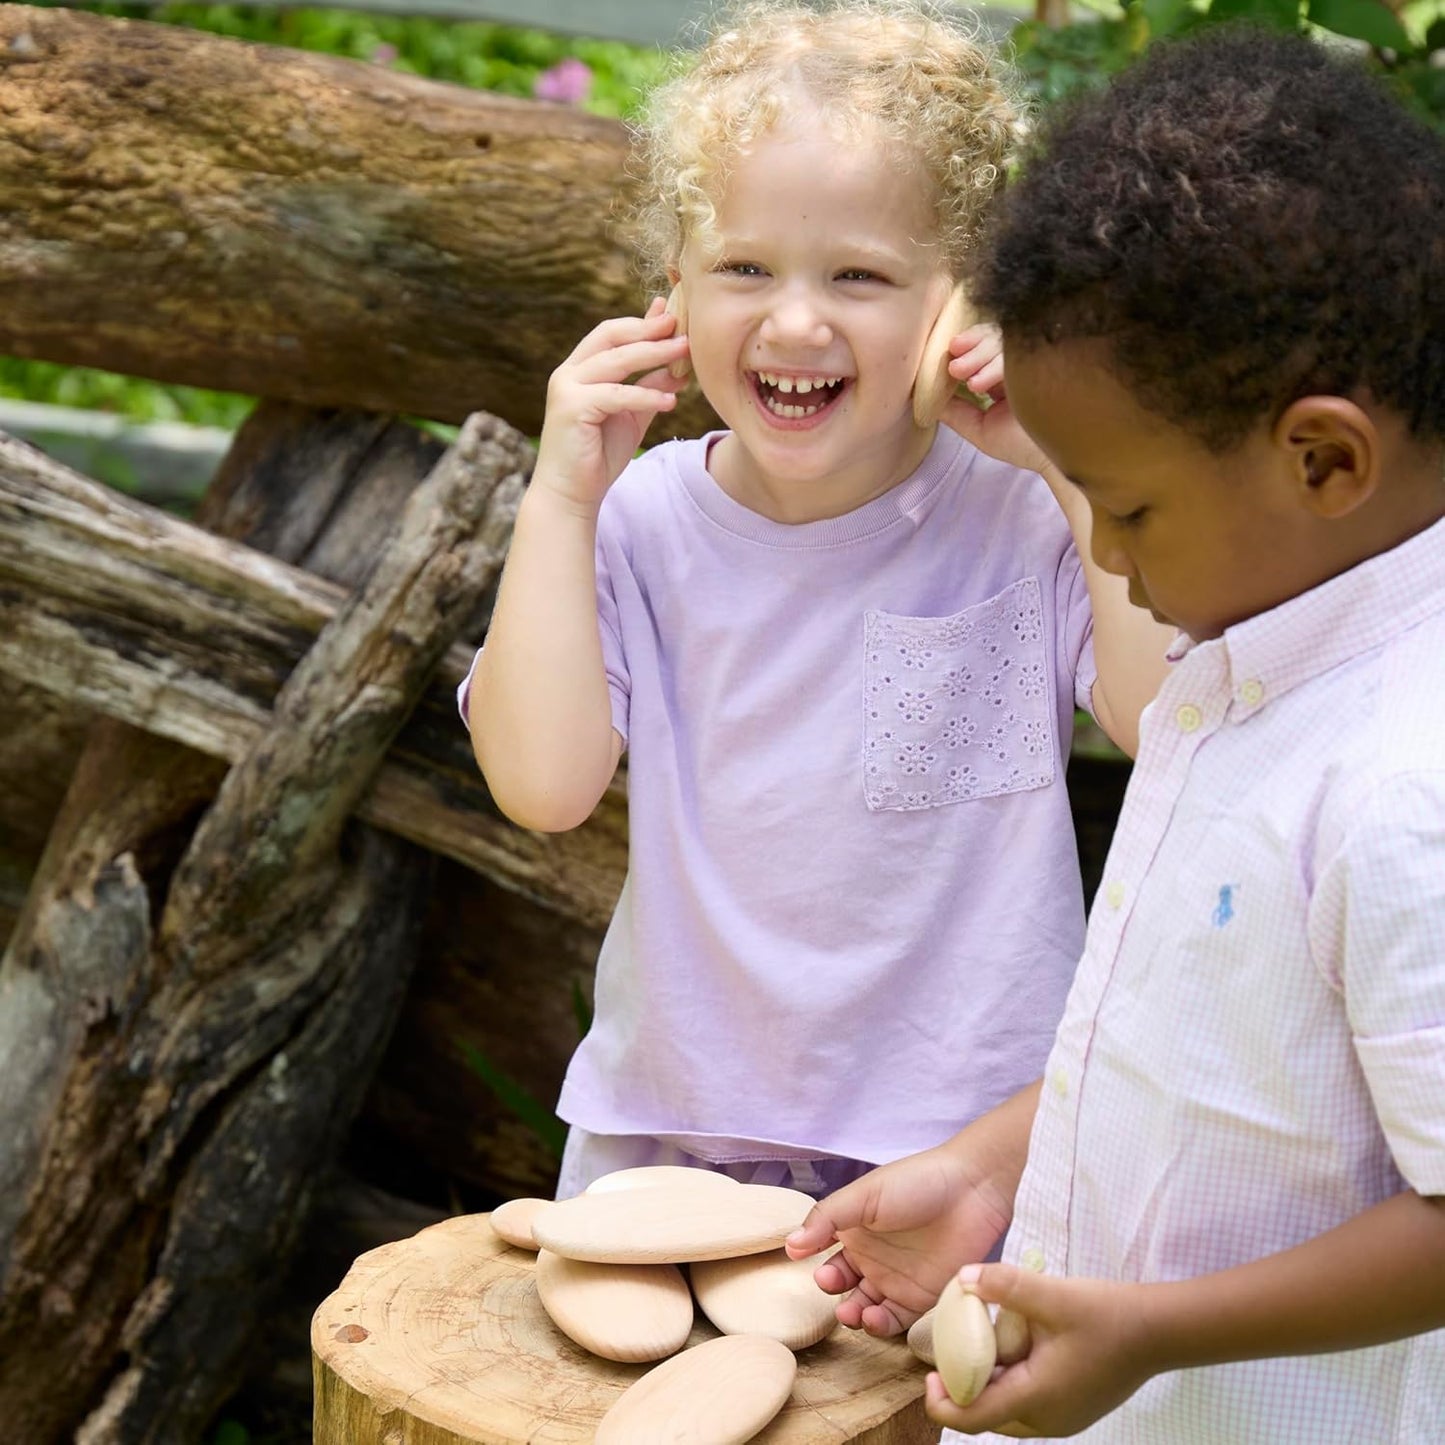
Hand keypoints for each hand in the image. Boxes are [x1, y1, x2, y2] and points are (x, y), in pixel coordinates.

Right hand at [531, 297, 689, 509]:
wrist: (571, 494)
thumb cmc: (598, 456)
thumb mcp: (632, 415)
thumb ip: (649, 387)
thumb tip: (679, 366)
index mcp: (579, 370)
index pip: (611, 333)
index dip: (642, 322)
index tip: (672, 314)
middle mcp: (568, 373)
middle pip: (612, 337)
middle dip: (649, 330)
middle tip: (682, 326)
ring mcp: (566, 388)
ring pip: (616, 361)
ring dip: (654, 355)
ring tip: (684, 353)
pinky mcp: (571, 408)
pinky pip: (616, 395)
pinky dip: (645, 395)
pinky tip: (671, 400)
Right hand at [783, 1144, 1011, 1336]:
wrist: (973, 1189)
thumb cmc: (916, 1182)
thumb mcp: (864, 1194)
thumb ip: (826, 1219)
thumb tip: (790, 1245)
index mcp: (855, 1228)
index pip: (825, 1253)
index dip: (814, 1262)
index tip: (805, 1264)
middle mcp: (873, 1257)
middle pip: (844, 1285)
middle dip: (833, 1291)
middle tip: (830, 1285)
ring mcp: (898, 1279)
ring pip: (867, 1307)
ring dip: (854, 1313)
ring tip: (852, 1311)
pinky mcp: (924, 1298)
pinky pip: (897, 1320)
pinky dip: (882, 1325)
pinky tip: (874, 1318)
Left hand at [925, 1264, 1154, 1436]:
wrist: (1158, 1331)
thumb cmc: (1107, 1315)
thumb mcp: (1053, 1294)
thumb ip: (1006, 1285)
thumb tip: (963, 1276)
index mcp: (1037, 1399)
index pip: (973, 1418)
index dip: (941, 1402)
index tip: (927, 1372)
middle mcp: (1047, 1420)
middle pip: (987, 1416)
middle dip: (962, 1388)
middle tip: (949, 1349)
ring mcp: (1063, 1418)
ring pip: (1007, 1410)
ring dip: (988, 1382)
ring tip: (981, 1342)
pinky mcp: (1072, 1407)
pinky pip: (1028, 1402)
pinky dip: (1010, 1380)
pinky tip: (1015, 1344)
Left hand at [939, 325, 1050, 478]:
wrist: (1054, 458)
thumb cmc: (1021, 444)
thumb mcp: (978, 427)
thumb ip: (953, 411)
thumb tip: (924, 396)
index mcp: (1005, 372)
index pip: (985, 345)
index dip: (967, 344)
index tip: (950, 351)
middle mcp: (1022, 361)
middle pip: (995, 336)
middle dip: (971, 348)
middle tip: (955, 367)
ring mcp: (1037, 358)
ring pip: (1006, 340)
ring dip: (980, 356)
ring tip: (965, 378)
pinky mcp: (1050, 360)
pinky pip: (1020, 350)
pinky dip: (997, 364)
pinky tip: (982, 384)